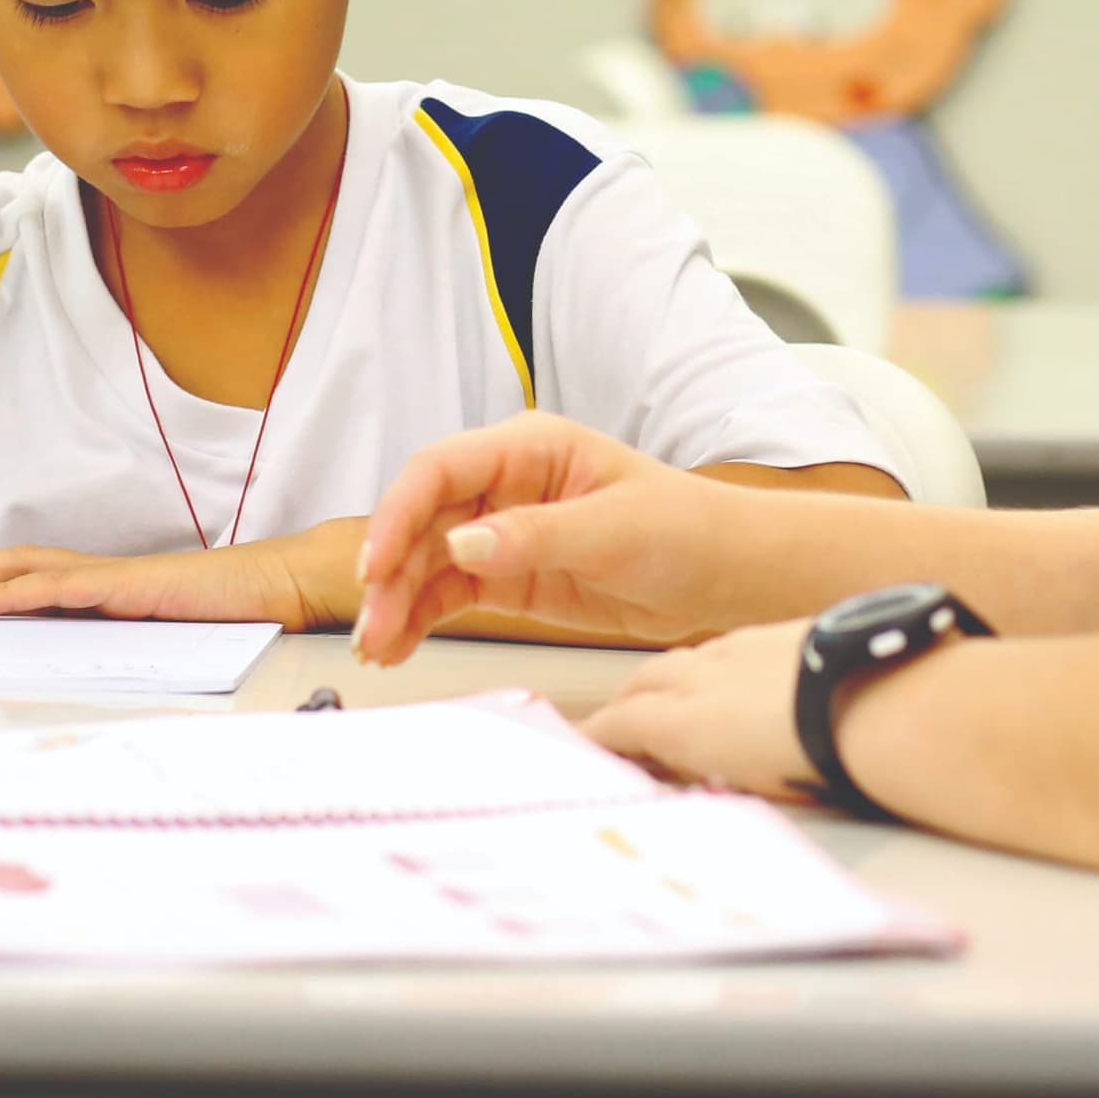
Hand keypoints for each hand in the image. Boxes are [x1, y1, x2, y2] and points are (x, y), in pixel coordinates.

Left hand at [0, 521, 356, 628]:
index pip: (36, 580)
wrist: (282, 589)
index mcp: (111, 592)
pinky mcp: (125, 585)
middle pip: (17, 565)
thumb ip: (129, 651)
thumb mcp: (168, 644)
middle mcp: (103, 577)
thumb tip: (90, 680)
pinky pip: (56, 585)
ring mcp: (113, 577)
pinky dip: (11, 593)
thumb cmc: (236, 619)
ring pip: (26, 568)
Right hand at [352, 414, 787, 664]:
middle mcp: (506, 485)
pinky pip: (450, 593)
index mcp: (529, 449)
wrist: (725, 574)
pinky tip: (400, 645)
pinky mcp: (511, 576)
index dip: (399, 514)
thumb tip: (463, 544)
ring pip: (428, 562)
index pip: (440, 470)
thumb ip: (535, 535)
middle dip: (390, 573)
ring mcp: (504, 532)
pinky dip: (421, 618)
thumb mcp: (613, 529)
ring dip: (397, 602)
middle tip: (373, 626)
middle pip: (424, 521)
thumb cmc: (685, 529)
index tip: (377, 563)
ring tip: (378, 648)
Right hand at [580, 619, 820, 799]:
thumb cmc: (821, 758)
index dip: (598, 737)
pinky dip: (717, 665)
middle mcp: (706, 677)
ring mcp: (747, 649)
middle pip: (645, 682)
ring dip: (669, 678)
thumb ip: (712, 775)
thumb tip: (693, 773)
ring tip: (667, 696)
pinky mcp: (786, 635)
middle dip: (624, 701)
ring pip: (687, 660)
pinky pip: (733, 648)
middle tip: (613, 719)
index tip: (583, 746)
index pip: (621, 725)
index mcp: (685, 722)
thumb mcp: (750, 789)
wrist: (886, 702)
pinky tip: (735, 677)